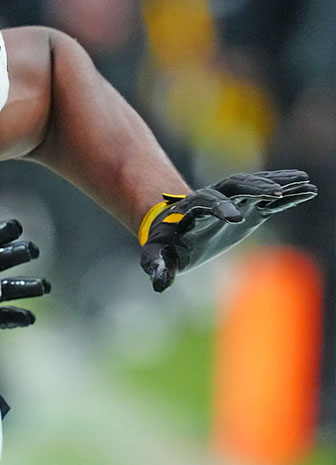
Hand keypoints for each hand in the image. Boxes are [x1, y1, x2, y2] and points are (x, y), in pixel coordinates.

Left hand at [0, 219, 50, 329]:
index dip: (2, 232)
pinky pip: (2, 317)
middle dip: (20, 254)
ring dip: (26, 287)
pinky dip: (16, 317)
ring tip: (44, 286)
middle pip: (4, 259)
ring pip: (9, 288)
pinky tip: (29, 317)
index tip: (15, 228)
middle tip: (32, 250)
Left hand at [139, 170, 316, 291]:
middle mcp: (213, 198)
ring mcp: (232, 201)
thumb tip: (158, 284)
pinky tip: (308, 190)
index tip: (235, 219)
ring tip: (303, 180)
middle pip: (234, 186)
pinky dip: (287, 194)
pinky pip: (269, 200)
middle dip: (254, 188)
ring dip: (277, 183)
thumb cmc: (164, 243)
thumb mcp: (156, 255)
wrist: (173, 229)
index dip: (219, 208)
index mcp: (190, 209)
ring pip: (255, 187)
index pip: (205, 202)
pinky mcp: (248, 209)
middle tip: (276, 192)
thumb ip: (157, 265)